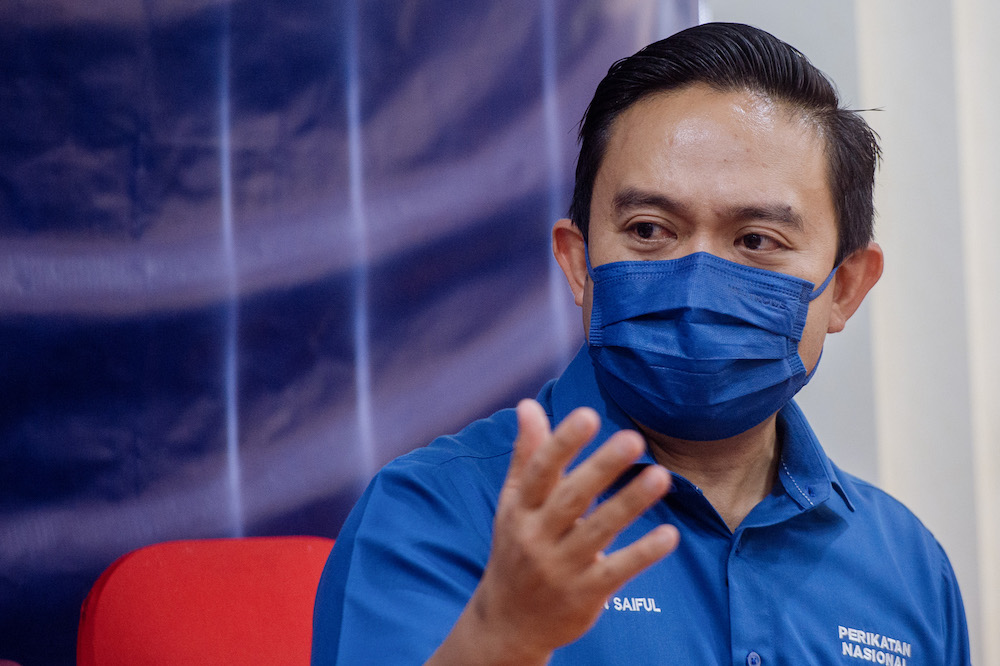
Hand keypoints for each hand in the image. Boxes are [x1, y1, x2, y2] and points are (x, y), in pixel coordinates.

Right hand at [429, 399, 678, 664]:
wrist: (508, 622)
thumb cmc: (517, 548)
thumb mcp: (514, 504)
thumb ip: (527, 455)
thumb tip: (528, 405)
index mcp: (519, 509)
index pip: (540, 471)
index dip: (562, 443)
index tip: (588, 414)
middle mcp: (536, 537)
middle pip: (571, 499)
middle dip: (601, 468)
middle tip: (633, 438)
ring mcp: (561, 568)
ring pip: (598, 532)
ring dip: (630, 504)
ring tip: (660, 475)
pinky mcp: (585, 595)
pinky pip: (617, 571)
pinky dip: (643, 553)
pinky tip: (669, 534)